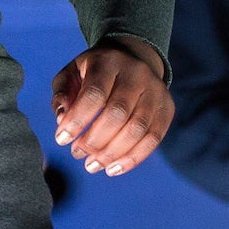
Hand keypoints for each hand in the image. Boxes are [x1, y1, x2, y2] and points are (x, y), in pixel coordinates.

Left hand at [51, 41, 173, 177]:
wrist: (131, 59)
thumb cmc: (93, 74)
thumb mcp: (71, 75)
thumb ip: (62, 94)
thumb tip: (61, 118)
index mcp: (108, 62)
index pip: (94, 94)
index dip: (77, 121)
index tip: (61, 140)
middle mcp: (136, 73)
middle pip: (118, 113)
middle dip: (95, 140)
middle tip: (78, 154)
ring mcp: (155, 90)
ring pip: (138, 128)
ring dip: (112, 153)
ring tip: (92, 165)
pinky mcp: (167, 108)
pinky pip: (153, 138)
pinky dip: (132, 158)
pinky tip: (112, 169)